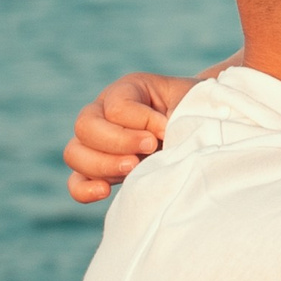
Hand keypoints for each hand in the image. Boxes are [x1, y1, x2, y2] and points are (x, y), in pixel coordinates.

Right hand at [63, 71, 196, 201]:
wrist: (206, 130)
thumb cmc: (200, 113)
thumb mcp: (191, 104)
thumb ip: (173, 116)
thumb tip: (156, 141)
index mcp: (127, 90)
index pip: (116, 105)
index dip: (142, 119)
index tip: (167, 129)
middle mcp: (103, 113)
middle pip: (85, 125)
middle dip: (118, 141)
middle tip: (150, 147)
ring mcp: (97, 143)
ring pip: (75, 153)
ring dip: (103, 164)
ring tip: (135, 168)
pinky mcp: (100, 171)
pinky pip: (75, 182)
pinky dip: (84, 189)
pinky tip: (105, 191)